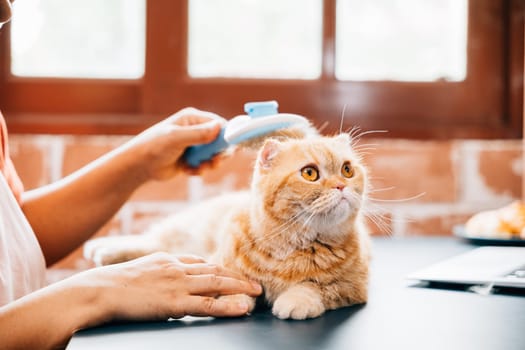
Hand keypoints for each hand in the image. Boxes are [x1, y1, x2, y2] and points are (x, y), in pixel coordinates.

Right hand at [73, 252, 261, 323]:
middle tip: (253, 283)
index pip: (200, 262)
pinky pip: (209, 304)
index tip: (231, 274)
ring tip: (256, 292)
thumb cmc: (112, 285)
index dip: (219, 269)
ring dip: (240, 287)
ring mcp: (178, 283)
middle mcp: (177, 267)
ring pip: (218, 283)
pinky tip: (242, 308)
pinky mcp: (175, 302)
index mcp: (167, 259)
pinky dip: (229, 306)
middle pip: (215, 269)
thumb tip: (164, 286)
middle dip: (236, 276)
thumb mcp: (139, 272)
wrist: (99, 290)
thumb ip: (157, 275)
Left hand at [124, 107, 224, 180]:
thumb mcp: (176, 138)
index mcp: (193, 118)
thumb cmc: (154, 146)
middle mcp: (196, 130)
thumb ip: (198, 134)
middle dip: (219, 153)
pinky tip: (187, 171)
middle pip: (220, 140)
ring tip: (200, 168)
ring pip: (214, 155)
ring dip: (209, 164)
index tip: (231, 146)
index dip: (227, 135)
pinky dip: (199, 170)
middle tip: (216, 161)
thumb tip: (219, 127)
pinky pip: (205, 165)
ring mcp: (194, 145)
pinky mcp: (192, 159)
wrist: (139, 166)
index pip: (218, 123)